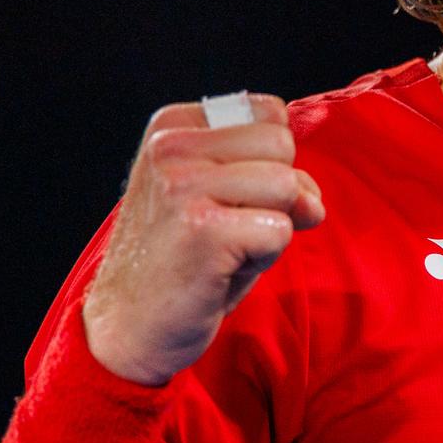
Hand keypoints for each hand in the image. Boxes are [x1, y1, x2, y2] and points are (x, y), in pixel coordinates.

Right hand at [81, 94, 324, 384]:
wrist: (128, 327)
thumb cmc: (181, 261)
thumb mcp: (220, 198)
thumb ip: (272, 177)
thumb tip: (313, 201)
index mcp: (172, 127)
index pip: (270, 114)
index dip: (271, 161)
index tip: (230, 198)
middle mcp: (172, 148)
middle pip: (282, 145)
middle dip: (275, 195)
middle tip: (228, 230)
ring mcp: (183, 186)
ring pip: (287, 186)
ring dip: (270, 228)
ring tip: (225, 250)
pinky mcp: (203, 229)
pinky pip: (281, 231)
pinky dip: (265, 257)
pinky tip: (221, 270)